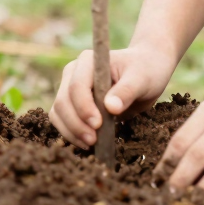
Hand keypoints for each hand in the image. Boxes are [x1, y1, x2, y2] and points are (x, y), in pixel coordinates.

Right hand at [49, 45, 175, 147]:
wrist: (145, 70)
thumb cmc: (145, 70)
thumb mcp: (141, 78)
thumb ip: (126, 91)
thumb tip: (110, 107)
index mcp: (89, 60)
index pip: (76, 86)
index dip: (83, 108)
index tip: (98, 125)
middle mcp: (74, 71)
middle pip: (63, 101)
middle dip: (76, 124)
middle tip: (94, 141)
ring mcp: (69, 86)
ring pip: (58, 113)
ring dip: (71, 132)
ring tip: (92, 144)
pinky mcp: (71, 102)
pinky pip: (61, 120)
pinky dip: (71, 134)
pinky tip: (88, 142)